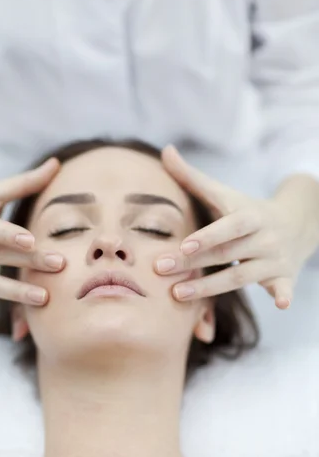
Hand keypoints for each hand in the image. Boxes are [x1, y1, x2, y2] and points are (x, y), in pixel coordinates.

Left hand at [154, 145, 310, 308]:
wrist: (296, 223)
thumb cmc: (245, 210)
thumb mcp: (224, 193)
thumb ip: (191, 176)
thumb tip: (165, 150)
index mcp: (248, 216)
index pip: (228, 226)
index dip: (208, 236)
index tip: (183, 246)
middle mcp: (263, 237)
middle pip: (226, 253)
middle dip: (193, 263)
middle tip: (160, 269)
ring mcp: (273, 259)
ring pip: (240, 277)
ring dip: (211, 288)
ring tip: (177, 294)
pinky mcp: (282, 278)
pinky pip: (284, 288)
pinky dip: (284, 295)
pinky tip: (281, 306)